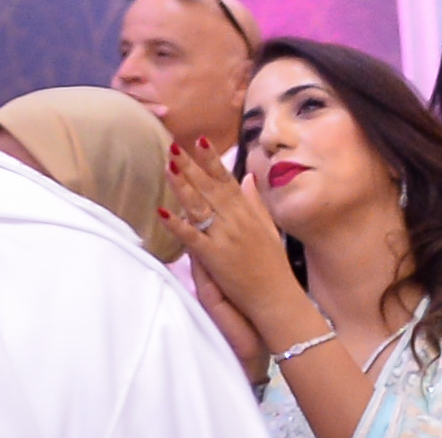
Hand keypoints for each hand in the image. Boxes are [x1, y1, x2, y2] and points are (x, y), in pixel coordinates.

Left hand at [158, 141, 295, 321]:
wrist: (278, 300)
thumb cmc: (274, 267)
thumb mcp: (269, 230)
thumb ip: (255, 203)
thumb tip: (248, 177)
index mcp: (248, 214)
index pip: (228, 181)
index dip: (213, 161)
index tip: (200, 141)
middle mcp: (236, 222)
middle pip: (209, 189)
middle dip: (191, 166)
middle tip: (172, 145)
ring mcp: (225, 239)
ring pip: (200, 207)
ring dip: (182, 187)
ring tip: (167, 167)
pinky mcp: (215, 258)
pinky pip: (193, 238)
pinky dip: (178, 225)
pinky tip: (162, 212)